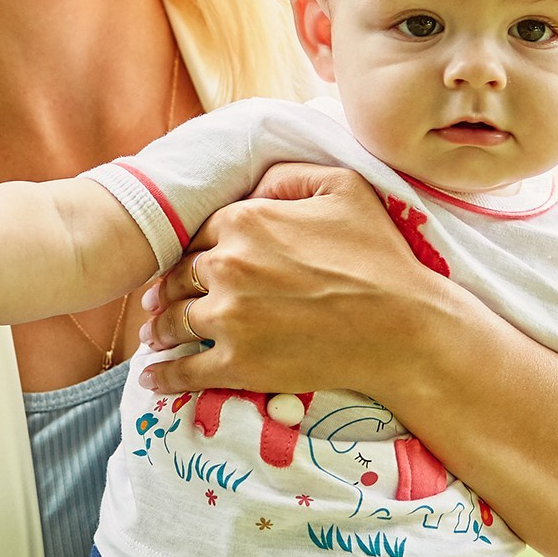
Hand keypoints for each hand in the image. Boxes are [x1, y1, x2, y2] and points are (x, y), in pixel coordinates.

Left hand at [135, 162, 431, 396]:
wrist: (404, 328)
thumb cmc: (379, 256)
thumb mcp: (342, 188)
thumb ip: (287, 177)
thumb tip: (252, 187)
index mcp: (243, 221)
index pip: (198, 234)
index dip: (192, 251)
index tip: (185, 264)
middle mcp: (225, 266)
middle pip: (178, 277)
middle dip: (165, 290)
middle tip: (157, 302)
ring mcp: (228, 318)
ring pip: (174, 321)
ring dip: (159, 330)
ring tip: (153, 337)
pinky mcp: (237, 363)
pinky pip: (185, 370)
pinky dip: (164, 375)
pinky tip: (153, 379)